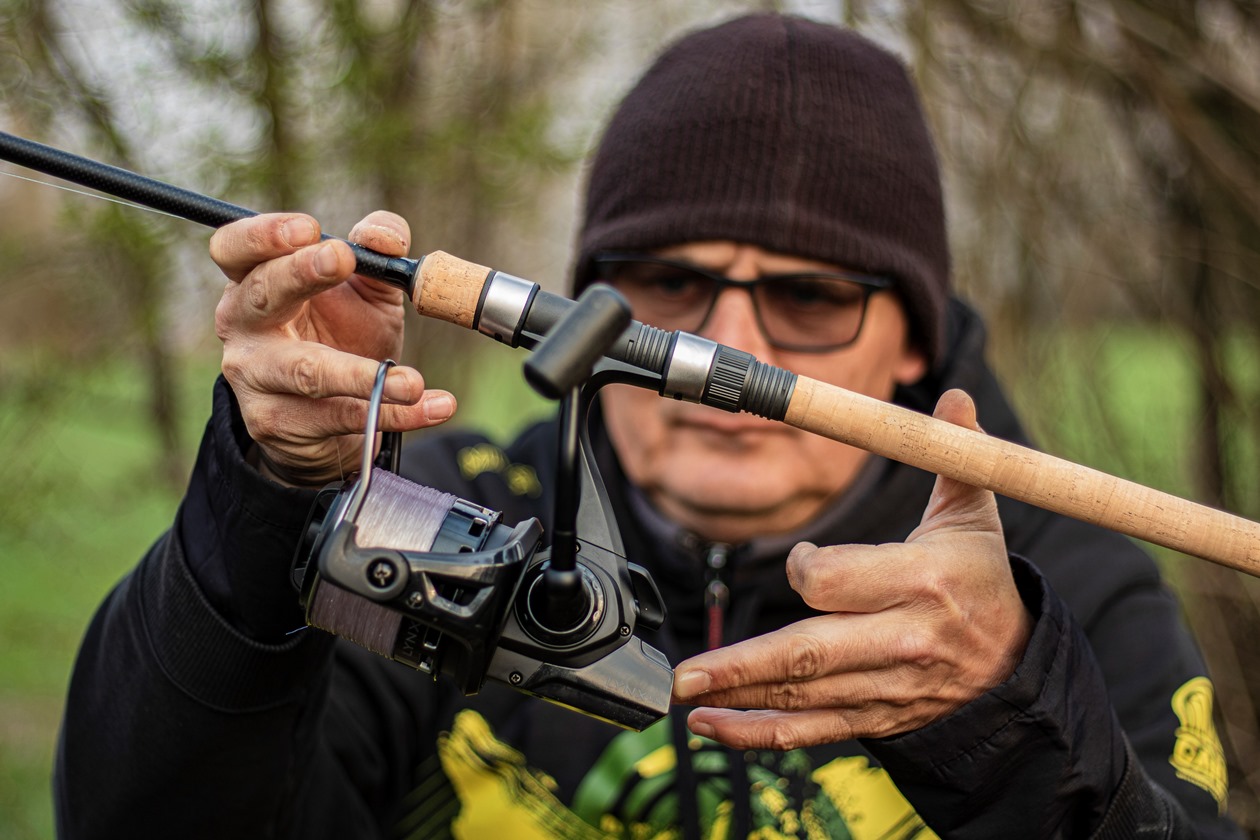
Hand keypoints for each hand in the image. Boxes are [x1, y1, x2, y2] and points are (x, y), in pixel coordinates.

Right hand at [212, 211, 455, 485]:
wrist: (334, 419)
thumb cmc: (344, 334)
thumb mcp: (366, 288)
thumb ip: (377, 251)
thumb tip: (385, 237)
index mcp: (254, 280)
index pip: (235, 249)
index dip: (263, 234)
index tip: (308, 227)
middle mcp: (243, 326)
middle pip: (260, 295)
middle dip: (300, 272)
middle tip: (344, 258)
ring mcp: (254, 378)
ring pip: (307, 372)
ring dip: (365, 375)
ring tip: (413, 381)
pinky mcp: (276, 424)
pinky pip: (342, 417)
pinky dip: (395, 414)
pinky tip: (432, 406)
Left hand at [671, 389, 1032, 749]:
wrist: (1016, 668)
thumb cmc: (981, 580)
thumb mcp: (975, 517)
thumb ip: (956, 456)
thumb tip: (954, 400)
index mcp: (922, 582)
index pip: (837, 582)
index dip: (805, 569)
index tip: (799, 560)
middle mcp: (901, 641)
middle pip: (809, 654)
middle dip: (742, 665)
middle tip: (686, 672)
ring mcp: (885, 687)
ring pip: (801, 697)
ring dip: (737, 699)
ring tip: (683, 695)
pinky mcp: (874, 717)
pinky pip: (810, 730)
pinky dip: (758, 733)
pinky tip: (712, 725)